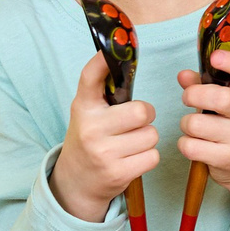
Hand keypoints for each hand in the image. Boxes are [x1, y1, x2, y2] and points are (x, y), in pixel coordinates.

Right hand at [51, 50, 160, 221]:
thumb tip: (122, 52)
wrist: (76, 182)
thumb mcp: (89, 112)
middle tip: (134, 122)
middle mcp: (90, 128)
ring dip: (147, 139)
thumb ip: (103, 90)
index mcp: (83, 107)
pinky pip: (153, 156)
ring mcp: (103, 153)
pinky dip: (148, 157)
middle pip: (142, 112)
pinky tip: (132, 159)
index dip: (102, 60)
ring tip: (129, 144)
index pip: (89, 77)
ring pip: (151, 135)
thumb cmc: (91, 138)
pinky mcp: (117, 174)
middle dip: (146, 116)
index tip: (109, 48)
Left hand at [178, 51, 229, 208]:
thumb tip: (182, 75)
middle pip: (221, 99)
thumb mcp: (225, 100)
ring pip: (197, 124)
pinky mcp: (227, 158)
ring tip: (193, 126)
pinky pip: (191, 146)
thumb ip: (203, 84)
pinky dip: (185, 144)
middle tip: (187, 98)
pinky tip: (194, 143)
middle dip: (194, 95)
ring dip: (186, 123)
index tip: (215, 57)